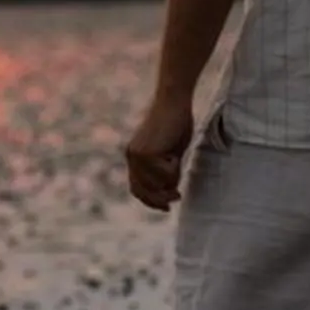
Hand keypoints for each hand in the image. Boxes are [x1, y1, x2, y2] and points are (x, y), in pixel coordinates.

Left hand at [126, 91, 195, 211]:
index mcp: (133, 157)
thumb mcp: (171, 153)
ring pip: (158, 183)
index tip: (166, 208)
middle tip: (178, 196)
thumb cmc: (176, 123)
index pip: (137, 188)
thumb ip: (165, 170)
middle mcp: (131, 157)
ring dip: (172, 176)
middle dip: (162, 197)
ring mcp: (137, 155)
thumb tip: (169, 192)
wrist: (174, 101)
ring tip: (176, 156)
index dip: (151, 201)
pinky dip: (175, 167)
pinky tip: (174, 149)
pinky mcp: (147, 153)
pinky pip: (166, 173)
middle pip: (145, 191)